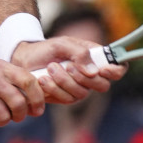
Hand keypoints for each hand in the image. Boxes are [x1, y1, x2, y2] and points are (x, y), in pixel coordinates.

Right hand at [0, 59, 44, 134]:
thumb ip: (7, 81)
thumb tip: (32, 102)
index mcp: (0, 67)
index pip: (29, 81)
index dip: (38, 98)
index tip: (37, 110)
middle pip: (19, 103)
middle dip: (19, 116)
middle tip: (13, 118)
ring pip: (3, 116)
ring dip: (0, 122)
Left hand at [10, 36, 125, 104]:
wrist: (25, 60)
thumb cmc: (46, 49)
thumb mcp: (62, 44)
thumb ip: (79, 53)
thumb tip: (94, 72)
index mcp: (95, 58)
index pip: (118, 68)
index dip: (116, 71)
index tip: (103, 70)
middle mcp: (91, 76)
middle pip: (102, 86)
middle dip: (83, 78)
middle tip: (67, 66)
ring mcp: (79, 88)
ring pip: (82, 93)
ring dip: (64, 81)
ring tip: (50, 67)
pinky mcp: (66, 97)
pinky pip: (66, 98)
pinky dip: (54, 88)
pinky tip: (43, 79)